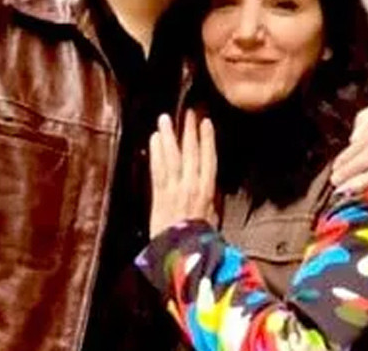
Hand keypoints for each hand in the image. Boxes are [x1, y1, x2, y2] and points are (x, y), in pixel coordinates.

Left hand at [149, 111, 217, 238]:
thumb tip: (210, 184)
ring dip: (169, 136)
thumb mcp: (213, 218)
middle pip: (191, 152)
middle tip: (187, 112)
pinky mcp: (160, 196)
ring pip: (173, 157)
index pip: (209, 158)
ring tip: (165, 119)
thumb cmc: (200, 240)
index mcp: (208, 191)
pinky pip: (158, 169)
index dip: (207, 139)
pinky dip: (156, 153)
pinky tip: (153, 139)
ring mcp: (175, 190)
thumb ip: (211, 199)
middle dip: (189, 131)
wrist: (183, 255)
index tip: (205, 122)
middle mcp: (192, 186)